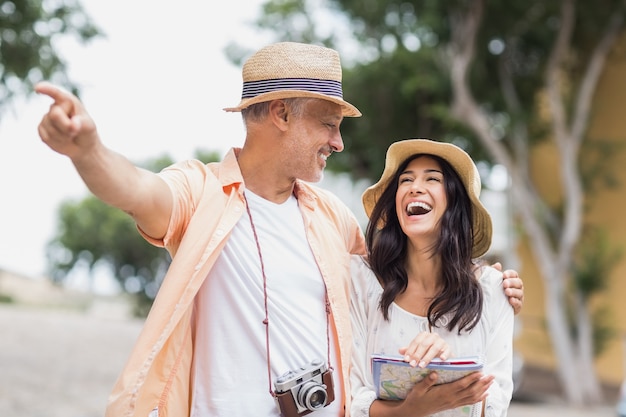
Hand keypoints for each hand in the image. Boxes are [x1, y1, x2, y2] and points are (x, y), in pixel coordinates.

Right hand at [35, 81, 97, 158]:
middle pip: (55, 115)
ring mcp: (46, 118)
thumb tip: (72, 124)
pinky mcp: (41, 129)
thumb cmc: (87, 131)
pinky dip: (56, 142)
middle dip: (66, 126)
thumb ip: (81, 123)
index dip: (47, 90)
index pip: (56, 94)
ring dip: (63, 136)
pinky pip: (45, 136)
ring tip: (70, 135)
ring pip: (50, 128)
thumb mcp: (88, 126)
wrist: (82, 145)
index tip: (38, 88)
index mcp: (68, 101)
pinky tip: (62, 140)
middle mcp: (55, 107)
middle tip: (75, 131)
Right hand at [372, 371, 493, 416]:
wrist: (415, 412)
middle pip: (470, 391)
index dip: (471, 379)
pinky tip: (484, 394)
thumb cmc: (416, 399)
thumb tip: (434, 373)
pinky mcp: (453, 405)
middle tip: (491, 376)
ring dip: (482, 389)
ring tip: (490, 382)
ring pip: (471, 396)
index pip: (461, 385)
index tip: (480, 372)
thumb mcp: (417, 389)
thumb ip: (426, 381)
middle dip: (482, 383)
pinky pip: (468, 402)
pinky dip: (478, 398)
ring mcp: (453, 403)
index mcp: (443, 393)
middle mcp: (451, 399)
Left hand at [398, 332, 451, 367]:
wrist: (442, 355)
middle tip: (413, 365)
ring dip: (427, 357)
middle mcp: (433, 336)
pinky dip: (444, 354)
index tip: (406, 360)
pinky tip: (441, 359)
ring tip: (422, 365)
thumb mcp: (418, 351)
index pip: (416, 342)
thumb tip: (400, 350)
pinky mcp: (449, 348)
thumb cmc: (427, 352)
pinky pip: (447, 350)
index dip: (410, 350)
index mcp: (424, 335)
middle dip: (417, 355)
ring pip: (434, 348)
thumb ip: (410, 351)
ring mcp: (441, 341)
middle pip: (424, 344)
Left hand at [491, 262, 523, 314]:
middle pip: (518, 283)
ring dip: (513, 292)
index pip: (514, 274)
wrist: (492, 307)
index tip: (504, 275)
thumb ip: (493, 272)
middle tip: (504, 284)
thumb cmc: (492, 291)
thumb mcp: (491, 281)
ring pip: (520, 293)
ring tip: (506, 292)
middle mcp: (517, 288)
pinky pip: (519, 304)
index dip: (510, 274)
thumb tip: (498, 265)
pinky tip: (510, 300)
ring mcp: (518, 297)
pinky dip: (515, 302)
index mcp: (512, 280)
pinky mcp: (517, 307)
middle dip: (511, 282)